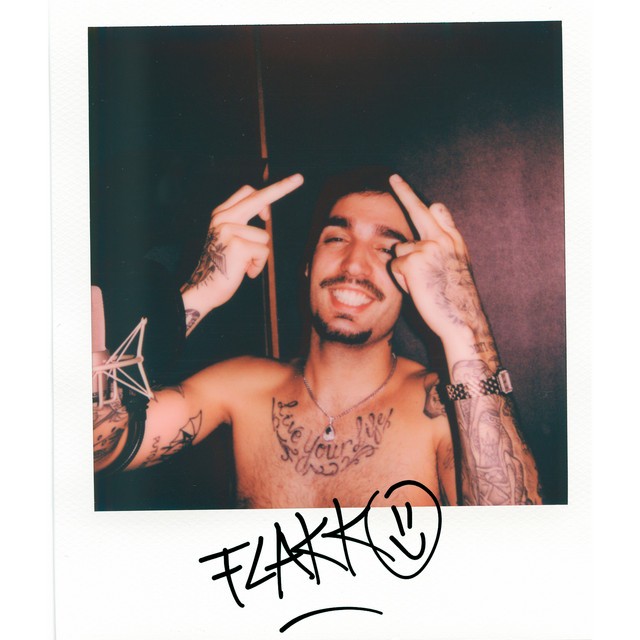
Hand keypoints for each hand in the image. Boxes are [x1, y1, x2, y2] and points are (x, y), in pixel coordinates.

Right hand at [181, 173, 303, 314]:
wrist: (203, 290)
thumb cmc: (221, 268)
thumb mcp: (230, 239)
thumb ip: (243, 224)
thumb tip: (265, 214)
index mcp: (222, 215)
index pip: (247, 192)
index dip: (269, 190)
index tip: (290, 180)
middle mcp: (223, 218)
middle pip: (258, 197)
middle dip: (282, 187)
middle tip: (300, 178)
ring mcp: (229, 230)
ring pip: (264, 238)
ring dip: (259, 256)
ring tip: (242, 265)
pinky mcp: (237, 245)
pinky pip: (264, 253)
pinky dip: (258, 266)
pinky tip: (244, 272)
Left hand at [388, 174, 489, 346]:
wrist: (461, 317)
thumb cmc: (456, 299)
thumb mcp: (456, 267)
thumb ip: (443, 246)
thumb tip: (432, 225)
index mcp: (453, 241)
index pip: (439, 213)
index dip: (427, 205)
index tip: (418, 190)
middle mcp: (441, 239)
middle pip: (418, 210)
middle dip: (405, 192)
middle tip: (393, 177)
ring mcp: (427, 247)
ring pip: (400, 250)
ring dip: (404, 267)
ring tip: (421, 284)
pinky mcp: (412, 261)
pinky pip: (395, 266)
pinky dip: (401, 280)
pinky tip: (417, 289)